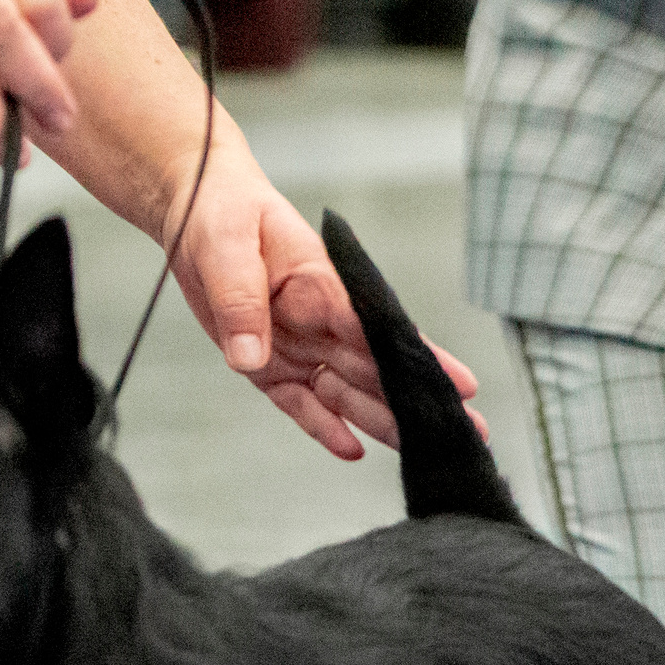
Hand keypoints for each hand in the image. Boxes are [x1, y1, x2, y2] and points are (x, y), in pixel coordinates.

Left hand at [160, 135, 484, 459]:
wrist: (196, 212)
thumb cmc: (223, 213)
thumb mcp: (226, 247)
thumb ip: (239, 301)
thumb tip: (250, 359)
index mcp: (323, 285)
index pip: (380, 328)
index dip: (422, 359)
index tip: (461, 385)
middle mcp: (321, 321)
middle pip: (377, 370)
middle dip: (420, 402)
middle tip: (469, 432)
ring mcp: (300, 346)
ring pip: (348, 393)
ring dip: (384, 423)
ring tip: (423, 452)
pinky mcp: (270, 365)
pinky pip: (300, 403)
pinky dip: (323, 427)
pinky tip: (351, 451)